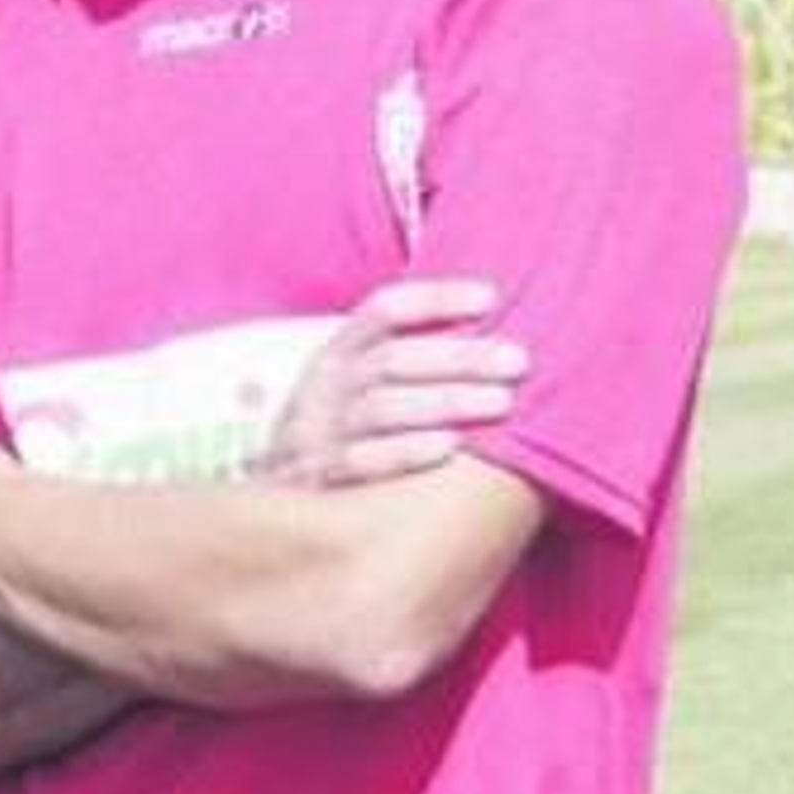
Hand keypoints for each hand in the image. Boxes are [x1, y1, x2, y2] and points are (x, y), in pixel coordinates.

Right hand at [256, 280, 526, 488]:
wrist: (276, 494)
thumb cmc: (344, 426)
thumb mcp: (358, 380)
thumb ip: (408, 354)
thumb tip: (492, 320)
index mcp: (342, 347)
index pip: (388, 308)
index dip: (438, 299)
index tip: (491, 298)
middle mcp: (327, 381)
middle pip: (395, 359)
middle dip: (460, 358)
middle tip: (518, 361)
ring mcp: (317, 428)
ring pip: (384, 407)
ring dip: (446, 402)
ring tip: (501, 402)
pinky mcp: (316, 476)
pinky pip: (361, 460)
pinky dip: (406, 452)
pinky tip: (449, 447)